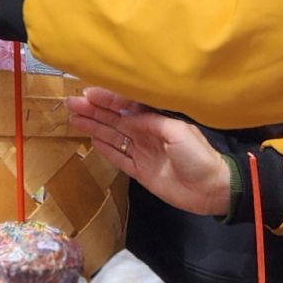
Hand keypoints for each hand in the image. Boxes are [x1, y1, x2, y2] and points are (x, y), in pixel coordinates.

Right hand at [67, 88, 232, 215]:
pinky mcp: (140, 172)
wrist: (211, 189)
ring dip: (94, 127)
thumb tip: (125, 117)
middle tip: (71, 104)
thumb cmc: (198, 156)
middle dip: (94, 112)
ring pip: (112, 137)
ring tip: (74, 119)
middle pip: (115, 120)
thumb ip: (150, 123)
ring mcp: (142, 153)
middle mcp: (146, 134)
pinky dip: (106, 149)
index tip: (87, 94)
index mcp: (157, 120)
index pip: (127, 106)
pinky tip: (92, 140)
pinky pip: (119, 158)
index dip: (107, 100)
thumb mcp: (177, 132)